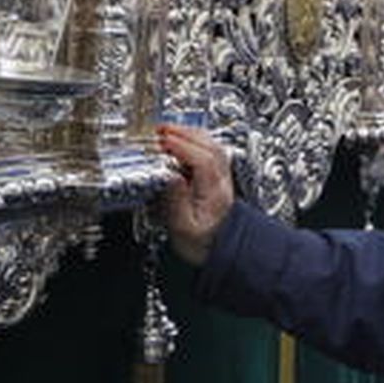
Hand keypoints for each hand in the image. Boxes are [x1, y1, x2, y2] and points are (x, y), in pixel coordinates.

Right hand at [156, 124, 236, 266]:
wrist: (221, 252)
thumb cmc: (203, 244)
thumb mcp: (183, 229)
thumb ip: (176, 203)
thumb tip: (170, 178)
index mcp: (214, 193)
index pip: (202, 160)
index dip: (182, 147)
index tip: (163, 141)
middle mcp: (221, 182)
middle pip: (210, 147)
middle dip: (185, 134)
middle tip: (161, 130)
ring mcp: (222, 179)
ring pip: (212, 146)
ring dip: (190, 135)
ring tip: (169, 132)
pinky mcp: (217, 179)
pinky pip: (210, 151)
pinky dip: (195, 141)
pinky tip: (183, 141)